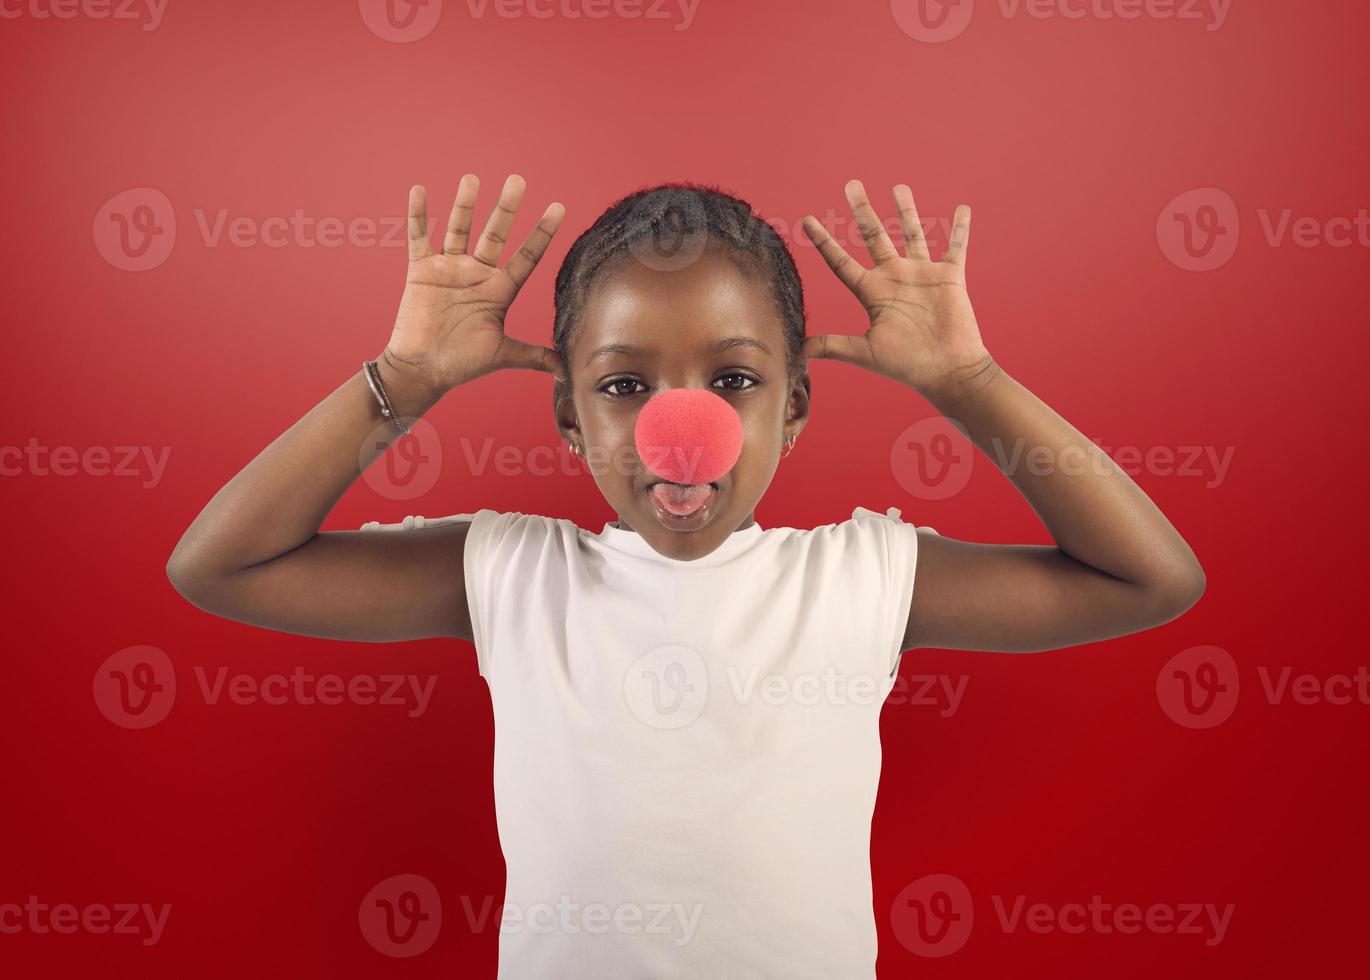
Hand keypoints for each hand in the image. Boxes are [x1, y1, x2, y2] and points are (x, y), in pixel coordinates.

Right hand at [381, 174, 566, 395]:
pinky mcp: (422, 271)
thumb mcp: (503, 355)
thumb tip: (566, 370)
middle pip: (495, 234)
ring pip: (459, 229)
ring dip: (465, 205)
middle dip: (506, 209)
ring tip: (473, 179)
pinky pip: (419, 237)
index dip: (542, 233)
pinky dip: (418, 215)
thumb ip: (534, 355)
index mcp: (499, 290)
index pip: (527, 255)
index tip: (559, 208)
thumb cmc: (461, 363)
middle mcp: (477, 274)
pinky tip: (420, 191)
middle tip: (518, 180)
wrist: (422, 370)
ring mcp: (449, 269)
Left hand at [801, 180, 992, 397]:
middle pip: (875, 236)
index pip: (842, 262)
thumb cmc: (907, 365)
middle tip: (851, 184)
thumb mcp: (865, 352)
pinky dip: (960, 229)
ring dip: (906, 210)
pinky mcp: (949, 277)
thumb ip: (833, 346)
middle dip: (862, 210)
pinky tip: (962, 209)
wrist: (947, 372)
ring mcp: (922, 275)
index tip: (807, 221)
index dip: (825, 242)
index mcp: (873, 293)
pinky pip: (956, 246)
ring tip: (898, 187)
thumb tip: (798, 351)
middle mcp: (895, 278)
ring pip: (912, 234)